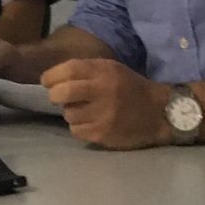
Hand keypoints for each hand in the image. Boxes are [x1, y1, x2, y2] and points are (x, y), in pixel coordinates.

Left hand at [41, 59, 170, 149]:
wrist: (158, 113)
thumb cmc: (129, 87)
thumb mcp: (111, 69)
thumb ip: (85, 71)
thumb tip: (52, 79)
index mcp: (105, 71)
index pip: (70, 69)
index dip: (52, 75)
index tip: (46, 81)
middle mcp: (104, 91)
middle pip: (63, 93)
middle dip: (54, 95)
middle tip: (58, 97)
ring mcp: (104, 115)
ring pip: (68, 114)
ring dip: (71, 112)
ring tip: (85, 110)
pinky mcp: (104, 134)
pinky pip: (76, 131)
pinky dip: (79, 127)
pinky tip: (92, 122)